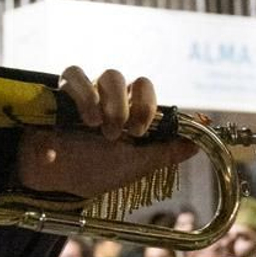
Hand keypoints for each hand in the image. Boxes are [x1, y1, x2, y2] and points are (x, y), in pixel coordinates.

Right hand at [16, 67, 194, 198]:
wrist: (55, 182)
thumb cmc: (95, 171)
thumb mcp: (138, 165)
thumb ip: (168, 152)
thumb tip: (200, 142)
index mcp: (129, 112)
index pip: (146, 89)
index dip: (148, 105)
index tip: (141, 132)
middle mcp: (109, 98)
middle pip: (130, 79)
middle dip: (130, 106)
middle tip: (122, 132)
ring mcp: (87, 93)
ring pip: (108, 74)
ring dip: (110, 102)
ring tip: (99, 128)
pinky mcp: (62, 92)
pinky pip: (74, 74)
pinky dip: (83, 95)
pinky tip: (84, 119)